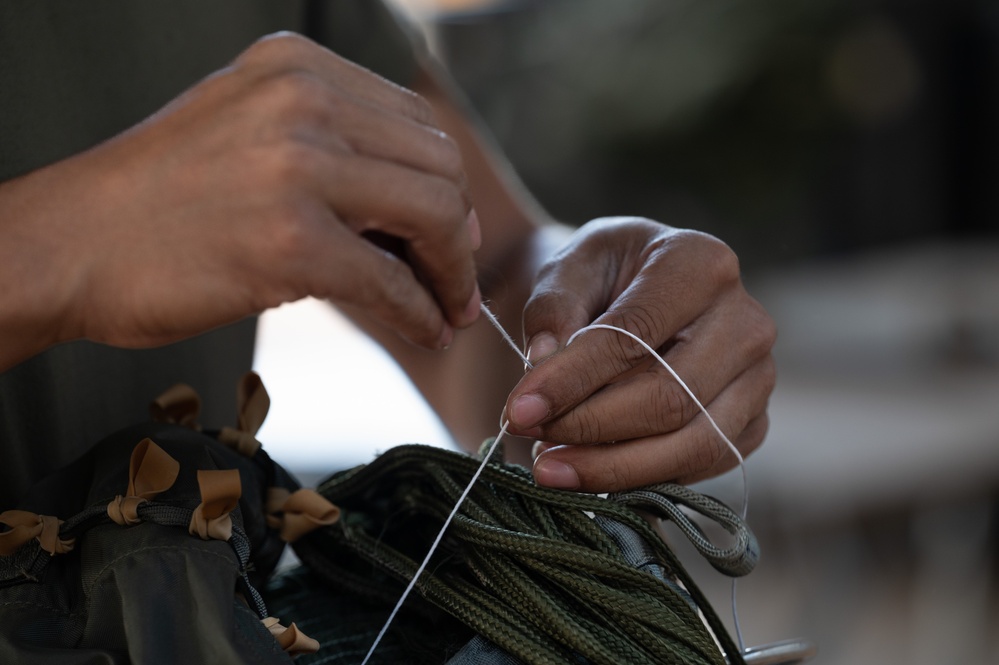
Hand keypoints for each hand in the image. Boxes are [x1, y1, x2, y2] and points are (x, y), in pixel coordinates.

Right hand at [0, 32, 479, 369]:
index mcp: (297, 67)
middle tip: (455, 279)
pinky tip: (421, 329)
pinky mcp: (290, 242)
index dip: (448, 187)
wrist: (70, 244)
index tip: (452, 235)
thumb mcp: (249, 132)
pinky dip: (419, 313)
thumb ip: (333, 147)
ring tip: (446, 308)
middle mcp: (303, 101)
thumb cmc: (159, 199)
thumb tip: (426, 211)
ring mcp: (297, 167)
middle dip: (459, 233)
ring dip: (451, 273)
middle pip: (440, 165)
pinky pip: (391, 281)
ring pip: (435, 214)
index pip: (416, 123)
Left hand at [503, 217, 775, 491]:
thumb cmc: (601, 275)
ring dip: (614, 467)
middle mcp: (746, 321)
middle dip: (590, 429)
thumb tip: (541, 366)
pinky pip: (702, 466)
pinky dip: (643, 479)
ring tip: (550, 468)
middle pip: (669, 398)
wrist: (637, 290)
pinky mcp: (753, 422)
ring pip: (691, 444)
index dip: (573, 381)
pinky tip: (590, 471)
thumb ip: (552, 310)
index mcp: (701, 263)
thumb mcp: (568, 268)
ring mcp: (758, 376)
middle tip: (531, 439)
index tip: (519, 410)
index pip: (634, 336)